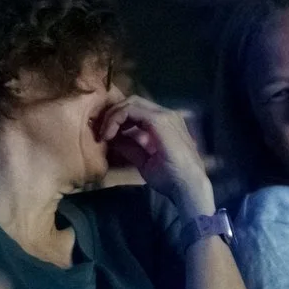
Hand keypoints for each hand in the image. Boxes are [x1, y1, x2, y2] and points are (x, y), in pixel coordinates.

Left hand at [96, 95, 212, 215]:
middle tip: (100, 131)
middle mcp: (166, 114)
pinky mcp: (159, 120)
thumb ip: (129, 146)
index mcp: (164, 123)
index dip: (117, 118)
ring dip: (112, 115)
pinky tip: (108, 135)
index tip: (103, 135)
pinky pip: (131, 110)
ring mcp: (164, 115)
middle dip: (112, 113)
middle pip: (132, 102)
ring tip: (103, 134)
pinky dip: (116, 119)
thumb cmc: (170, 178)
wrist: (188, 187)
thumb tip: (112, 138)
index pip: (136, 110)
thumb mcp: (144, 160)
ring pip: (131, 102)